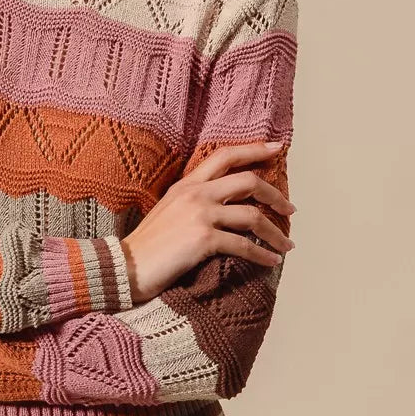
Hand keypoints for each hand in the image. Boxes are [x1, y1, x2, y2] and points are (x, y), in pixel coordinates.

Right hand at [120, 141, 295, 303]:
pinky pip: (244, 245)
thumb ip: (194, 201)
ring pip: (253, 216)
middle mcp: (195, 193)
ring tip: (287, 245)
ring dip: (276, 233)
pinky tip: (271, 262)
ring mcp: (200, 215)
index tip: (277, 148)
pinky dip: (263, 255)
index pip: (225, 155)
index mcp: (187, 184)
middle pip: (248, 181)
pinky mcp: (203, 239)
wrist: (125, 267)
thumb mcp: (169, 210)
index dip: (254, 150)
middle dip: (275, 195)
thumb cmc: (147, 245)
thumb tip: (226, 206)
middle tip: (290, 209)